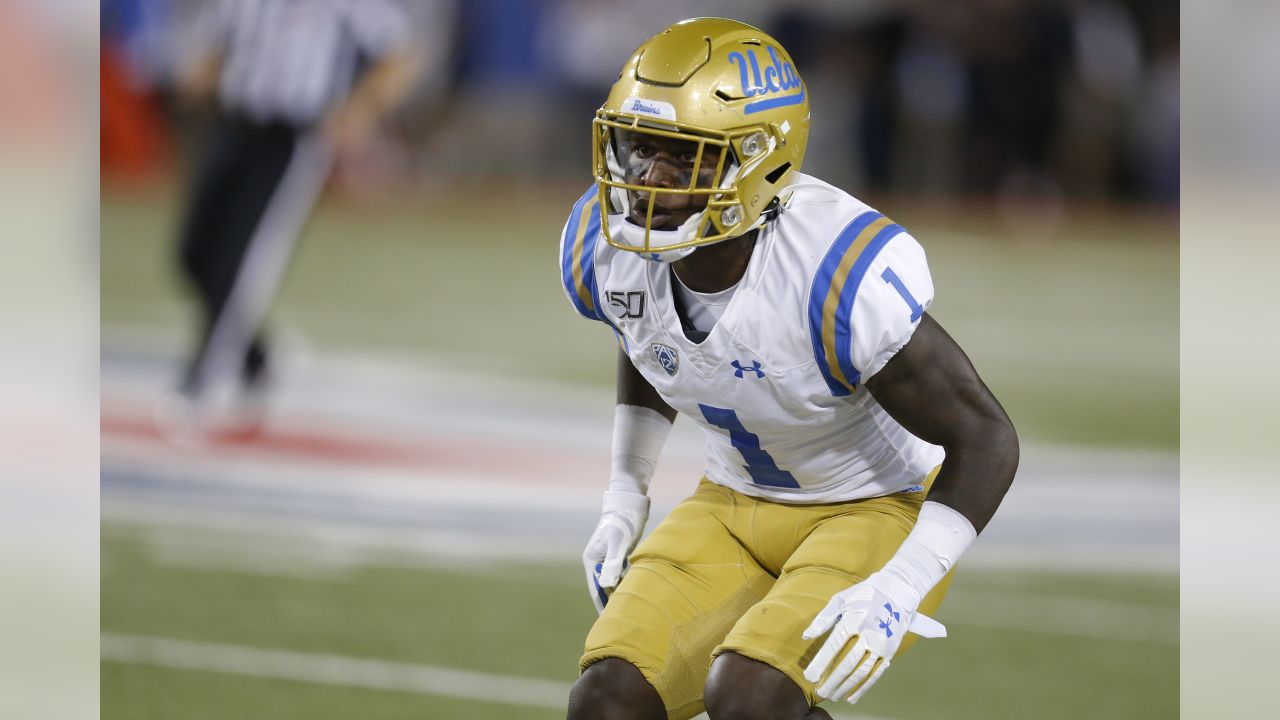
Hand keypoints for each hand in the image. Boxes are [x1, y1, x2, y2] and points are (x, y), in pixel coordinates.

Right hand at [582, 490, 648, 612]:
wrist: (630, 500)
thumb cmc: (624, 520)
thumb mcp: (619, 543)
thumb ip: (614, 564)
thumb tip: (608, 586)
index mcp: (592, 560)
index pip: (596, 589)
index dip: (603, 605)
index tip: (610, 622)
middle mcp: (597, 560)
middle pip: (603, 586)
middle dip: (610, 602)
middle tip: (622, 620)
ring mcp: (607, 557)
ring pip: (612, 580)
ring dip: (619, 593)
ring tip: (628, 610)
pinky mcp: (618, 553)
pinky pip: (620, 573)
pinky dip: (625, 582)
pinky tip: (634, 591)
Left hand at [801, 571, 945, 704]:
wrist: (896, 593)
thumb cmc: (863, 594)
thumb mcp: (840, 600)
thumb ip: (823, 619)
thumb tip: (807, 636)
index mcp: (855, 620)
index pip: (834, 645)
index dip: (821, 663)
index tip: (809, 676)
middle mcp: (869, 634)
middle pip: (848, 663)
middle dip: (832, 680)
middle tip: (819, 692)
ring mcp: (881, 645)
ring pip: (862, 672)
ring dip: (846, 687)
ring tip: (832, 696)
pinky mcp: (889, 652)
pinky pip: (876, 674)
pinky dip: (864, 688)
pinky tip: (851, 697)